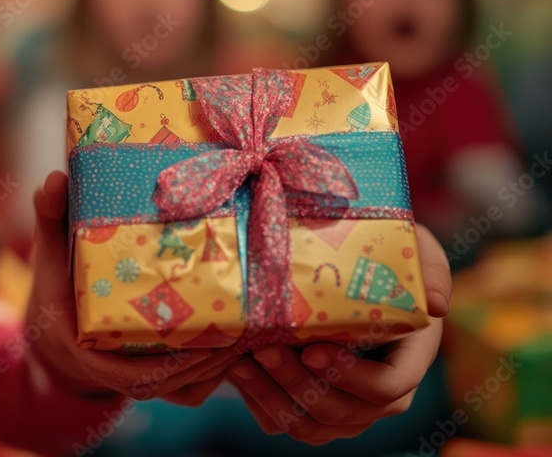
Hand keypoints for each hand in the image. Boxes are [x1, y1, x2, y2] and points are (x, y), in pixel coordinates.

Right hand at [26, 171, 238, 404]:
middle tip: (240, 332)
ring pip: (185, 388)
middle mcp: (113, 372)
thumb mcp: (49, 256)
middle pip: (167, 383)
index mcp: (84, 349)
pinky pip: (191, 389)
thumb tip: (55, 178)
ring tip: (251, 336)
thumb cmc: (57, 291)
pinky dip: (217, 373)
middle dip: (206, 363)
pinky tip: (246, 345)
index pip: (126, 373)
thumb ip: (50, 219)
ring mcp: (138, 381)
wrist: (58, 334)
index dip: (166, 366)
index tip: (199, 344)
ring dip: (219, 368)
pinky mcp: (157, 384)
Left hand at [228, 224, 451, 443]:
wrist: (343, 266)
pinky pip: (286, 423)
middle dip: (301, 385)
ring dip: (274, 398)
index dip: (352, 377)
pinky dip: (260, 404)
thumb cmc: (383, 254)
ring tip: (242, 363)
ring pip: (312, 426)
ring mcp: (346, 405)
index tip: (314, 350)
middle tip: (265, 351)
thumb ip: (430, 268)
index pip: (389, 388)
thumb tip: (437, 304)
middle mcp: (380, 392)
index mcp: (409, 358)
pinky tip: (237, 371)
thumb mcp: (413, 248)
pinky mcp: (311, 407)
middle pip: (345, 413)